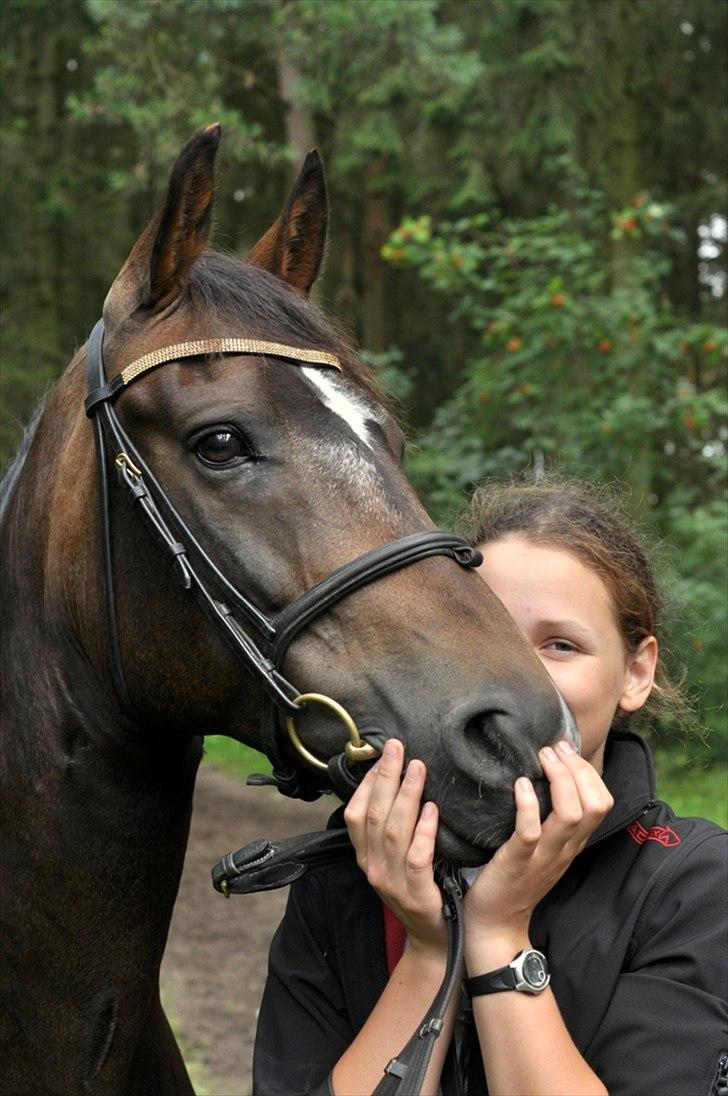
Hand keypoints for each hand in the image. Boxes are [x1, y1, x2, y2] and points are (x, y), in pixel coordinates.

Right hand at [344, 738, 445, 956]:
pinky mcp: (417, 896)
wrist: (435, 941)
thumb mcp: (394, 860)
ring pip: (394, 832)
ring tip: (418, 768)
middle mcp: (373, 868)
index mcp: (365, 857)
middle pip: (375, 815)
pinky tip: (432, 809)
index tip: (383, 754)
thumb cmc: (418, 891)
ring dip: (406, 795)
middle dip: (386, 777)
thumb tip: (395, 783)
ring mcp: (392, 883)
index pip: (356, 813)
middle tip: (398, 747)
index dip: (368, 783)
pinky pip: (417, 858)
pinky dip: (423, 831)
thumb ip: (391, 828)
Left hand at [464, 740, 613, 953]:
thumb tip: (548, 776)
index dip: (588, 772)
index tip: (566, 749)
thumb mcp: (543, 846)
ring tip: (542, 758)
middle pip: (594, 805)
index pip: (602, 803)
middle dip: (578, 769)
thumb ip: (551, 818)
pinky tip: (520, 785)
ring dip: (559, 780)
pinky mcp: (518, 862)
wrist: (495, 923)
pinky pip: (530, 832)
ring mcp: (544, 856)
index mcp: (573, 843)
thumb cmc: (515, 877)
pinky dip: (528, 805)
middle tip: (555, 748)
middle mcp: (565, 848)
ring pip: (571, 816)